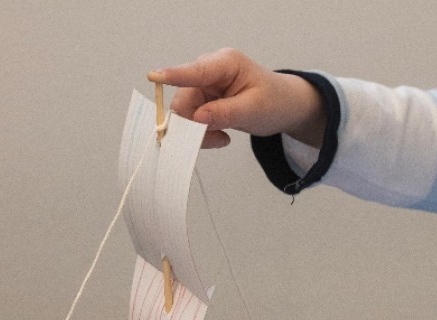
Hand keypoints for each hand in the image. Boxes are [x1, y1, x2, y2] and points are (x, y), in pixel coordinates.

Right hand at [149, 48, 324, 148]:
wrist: (283, 107)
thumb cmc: (274, 101)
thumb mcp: (254, 110)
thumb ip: (226, 113)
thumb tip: (198, 118)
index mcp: (225, 63)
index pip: (195, 71)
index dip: (173, 75)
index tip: (153, 76)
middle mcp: (209, 71)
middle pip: (184, 100)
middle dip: (194, 124)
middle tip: (216, 139)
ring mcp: (203, 86)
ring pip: (185, 114)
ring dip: (200, 132)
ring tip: (224, 138)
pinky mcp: (201, 100)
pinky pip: (191, 121)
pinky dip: (203, 133)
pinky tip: (221, 136)